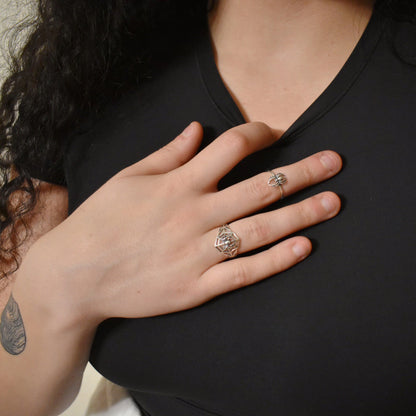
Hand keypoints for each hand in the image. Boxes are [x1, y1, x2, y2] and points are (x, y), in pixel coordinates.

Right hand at [29, 121, 341, 325]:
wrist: (75, 276)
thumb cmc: (100, 221)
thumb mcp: (128, 177)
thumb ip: (168, 153)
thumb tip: (198, 127)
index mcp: (177, 183)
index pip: (230, 147)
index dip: (259, 134)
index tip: (276, 132)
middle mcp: (193, 214)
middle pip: (258, 187)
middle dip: (300, 172)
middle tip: (335, 162)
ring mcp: (197, 253)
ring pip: (259, 229)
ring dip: (300, 214)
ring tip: (332, 203)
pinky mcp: (197, 286)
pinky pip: (244, 271)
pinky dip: (275, 260)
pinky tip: (303, 248)